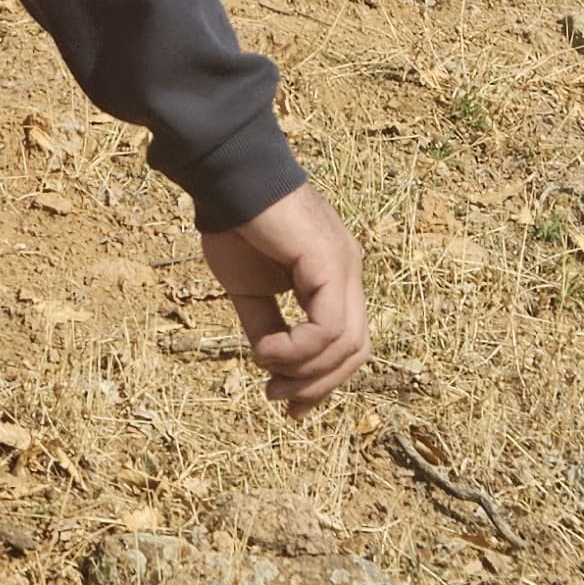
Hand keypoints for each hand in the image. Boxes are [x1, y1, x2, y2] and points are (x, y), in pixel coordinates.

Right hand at [202, 183, 368, 414]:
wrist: (227, 180)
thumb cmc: (236, 226)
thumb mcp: (251, 292)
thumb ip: (267, 328)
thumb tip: (273, 365)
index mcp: (333, 278)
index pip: (347, 343)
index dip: (322, 382)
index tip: (287, 404)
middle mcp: (349, 273)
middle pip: (356, 351)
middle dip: (318, 385)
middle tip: (278, 397)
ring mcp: (345, 267)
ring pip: (346, 345)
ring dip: (304, 371)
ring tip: (266, 366)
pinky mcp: (330, 263)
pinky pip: (328, 328)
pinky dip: (298, 350)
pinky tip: (268, 349)